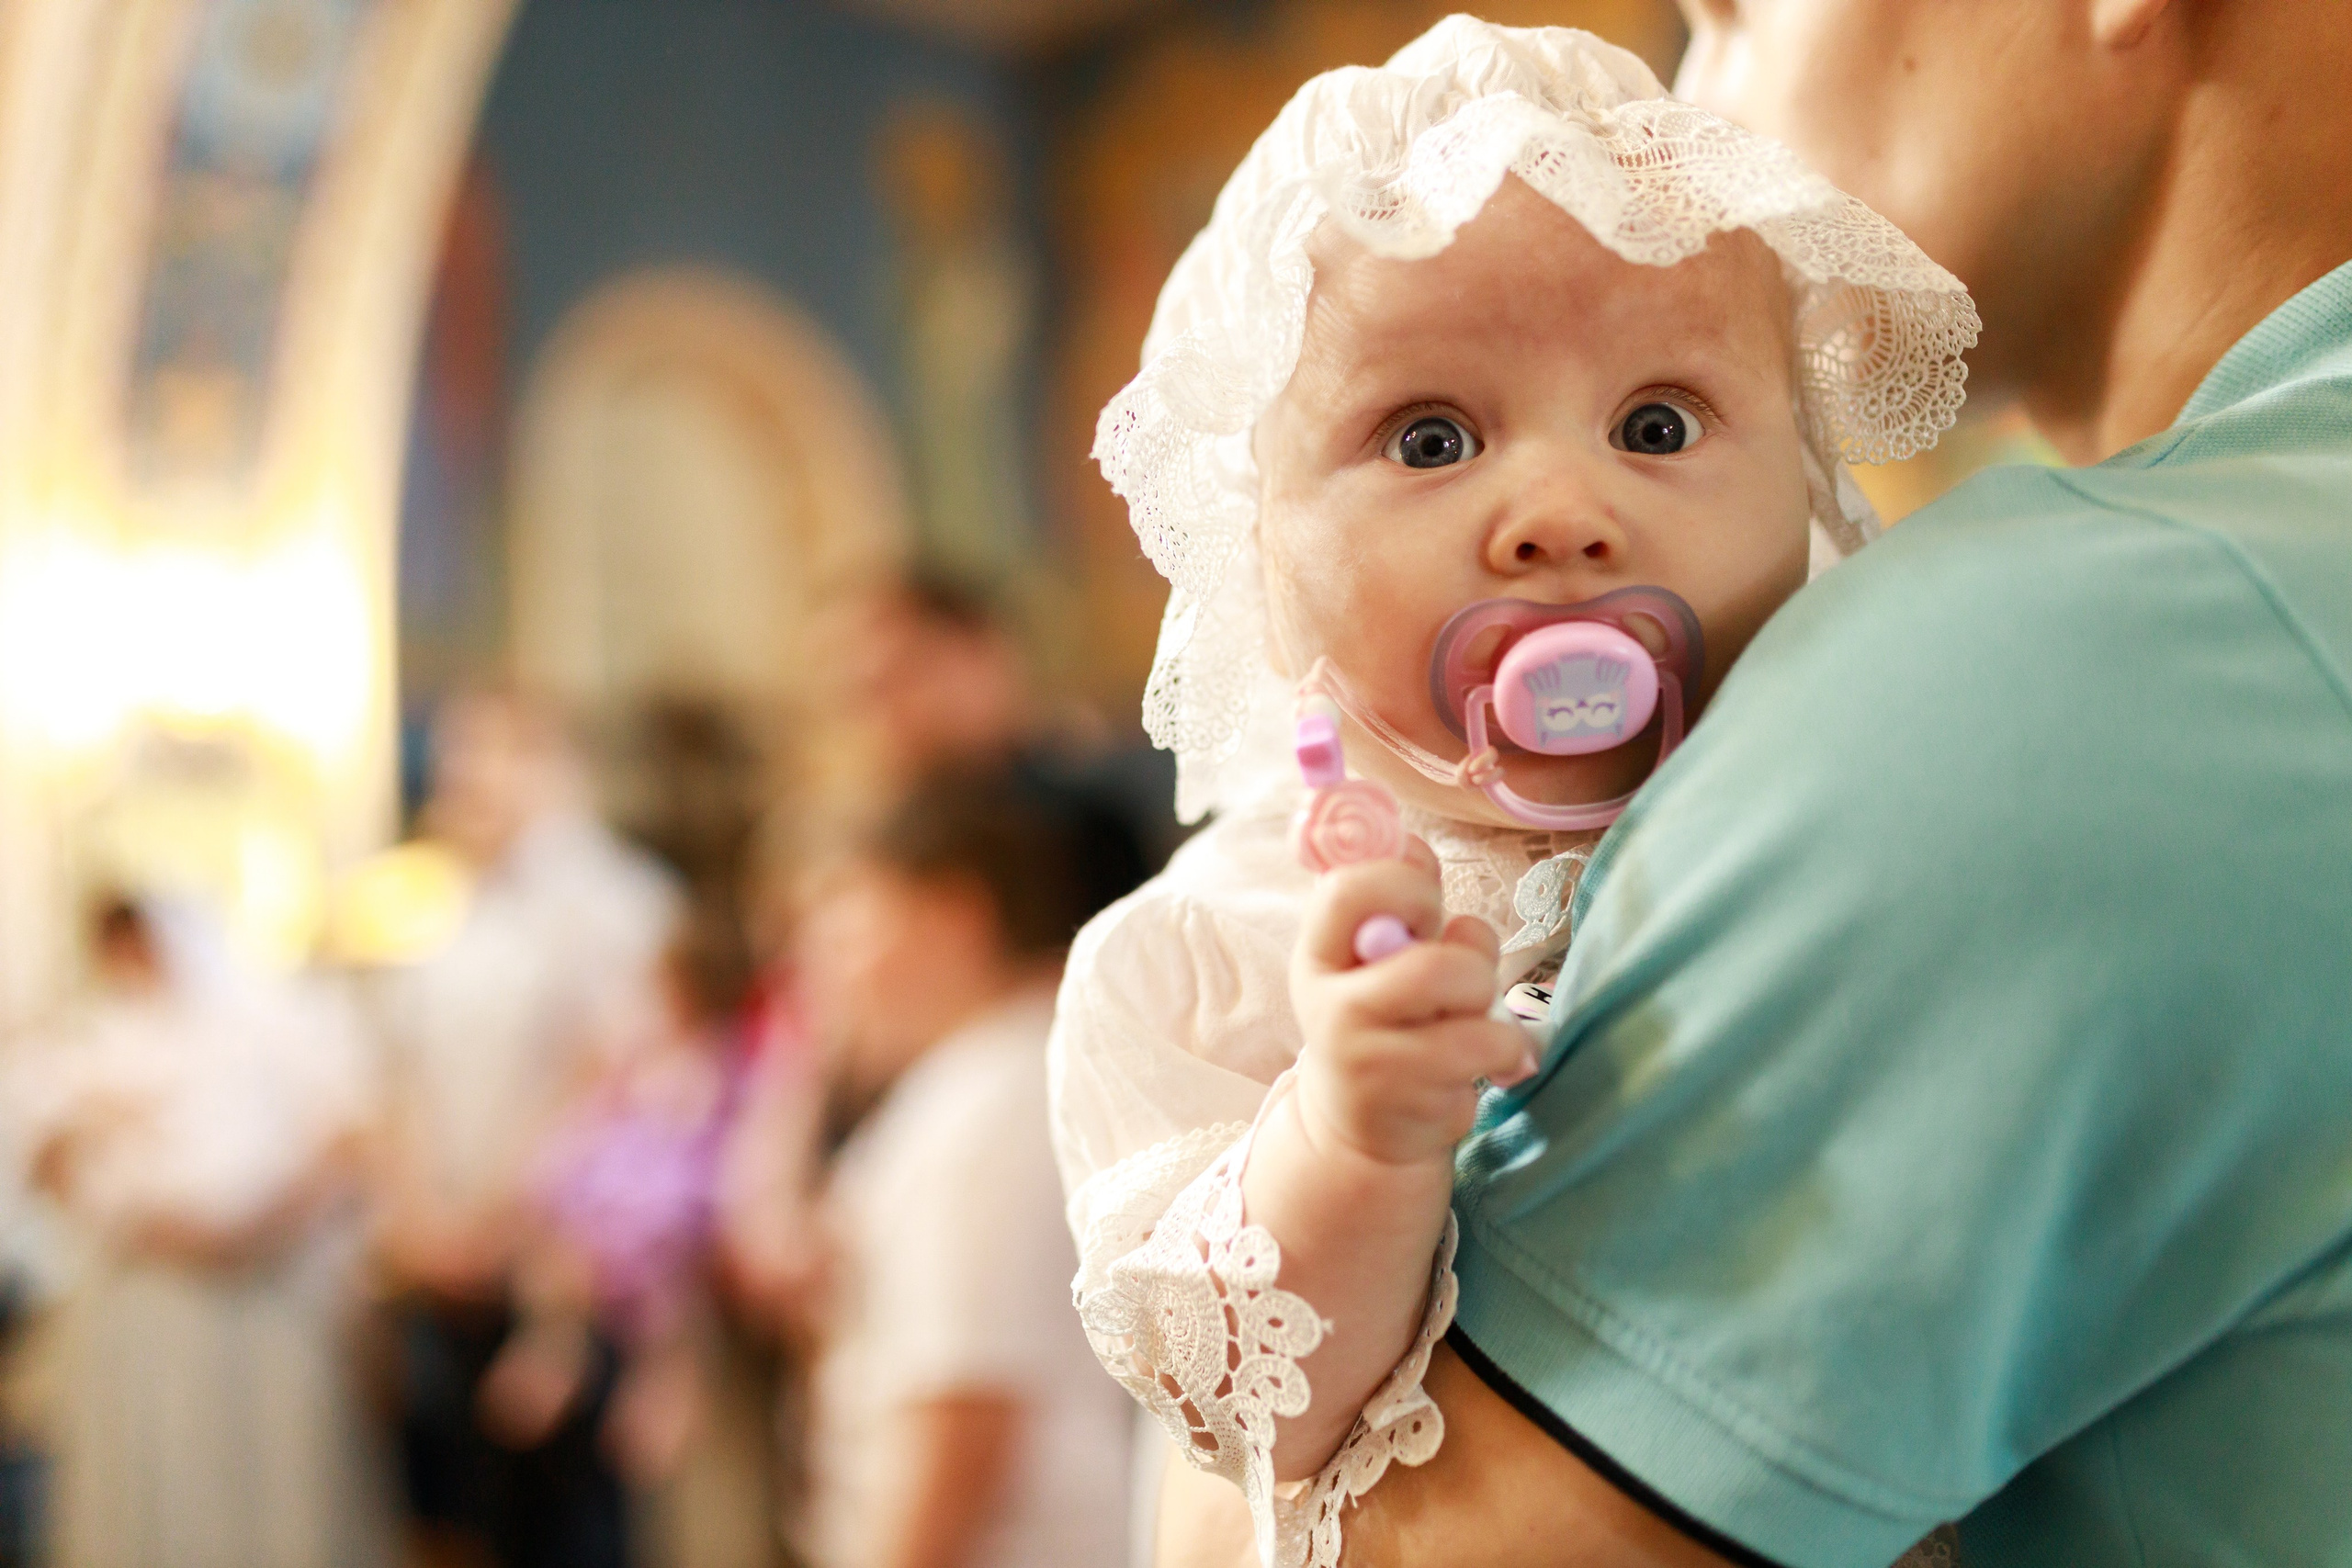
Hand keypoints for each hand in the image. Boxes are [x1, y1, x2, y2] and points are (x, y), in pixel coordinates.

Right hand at [1289, 839, 1533, 1169]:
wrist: (1358, 1127)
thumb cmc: (1381, 1020)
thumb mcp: (1371, 959)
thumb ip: (1395, 905)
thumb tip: (1413, 847)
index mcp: (1318, 954)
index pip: (1348, 889)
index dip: (1406, 881)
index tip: (1426, 904)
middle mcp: (1329, 1005)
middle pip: (1428, 961)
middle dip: (1471, 954)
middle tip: (1458, 972)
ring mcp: (1366, 1059)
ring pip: (1465, 997)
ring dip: (1488, 1001)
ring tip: (1470, 1018)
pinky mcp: (1406, 1101)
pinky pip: (1490, 1047)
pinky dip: (1505, 1049)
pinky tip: (1477, 1064)